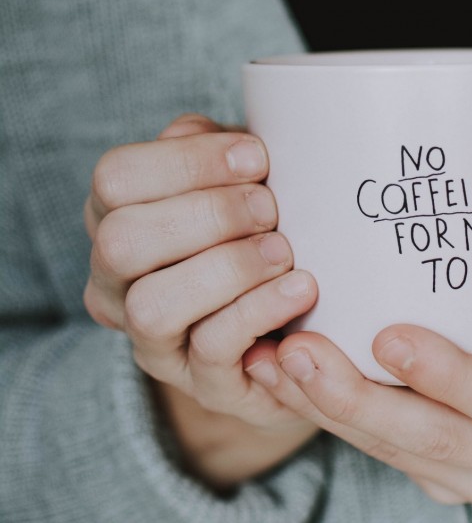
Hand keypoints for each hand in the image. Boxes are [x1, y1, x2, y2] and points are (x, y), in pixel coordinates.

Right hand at [83, 114, 320, 486]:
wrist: (293, 326)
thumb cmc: (261, 234)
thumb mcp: (239, 182)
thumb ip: (222, 152)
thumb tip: (235, 143)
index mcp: (118, 217)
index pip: (116, 177)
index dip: (187, 161)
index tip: (257, 158)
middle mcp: (117, 282)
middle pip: (122, 241)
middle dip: (207, 216)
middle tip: (269, 208)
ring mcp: (153, 339)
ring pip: (153, 305)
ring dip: (228, 268)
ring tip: (285, 251)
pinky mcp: (201, 383)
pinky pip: (213, 348)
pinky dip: (260, 309)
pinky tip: (300, 288)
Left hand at [242, 48, 471, 514]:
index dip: (455, 377)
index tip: (388, 332)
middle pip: (444, 441)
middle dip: (361, 402)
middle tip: (298, 344)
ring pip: (402, 457)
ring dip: (329, 415)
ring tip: (274, 358)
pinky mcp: (453, 474)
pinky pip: (386, 458)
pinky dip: (331, 424)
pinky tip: (281, 381)